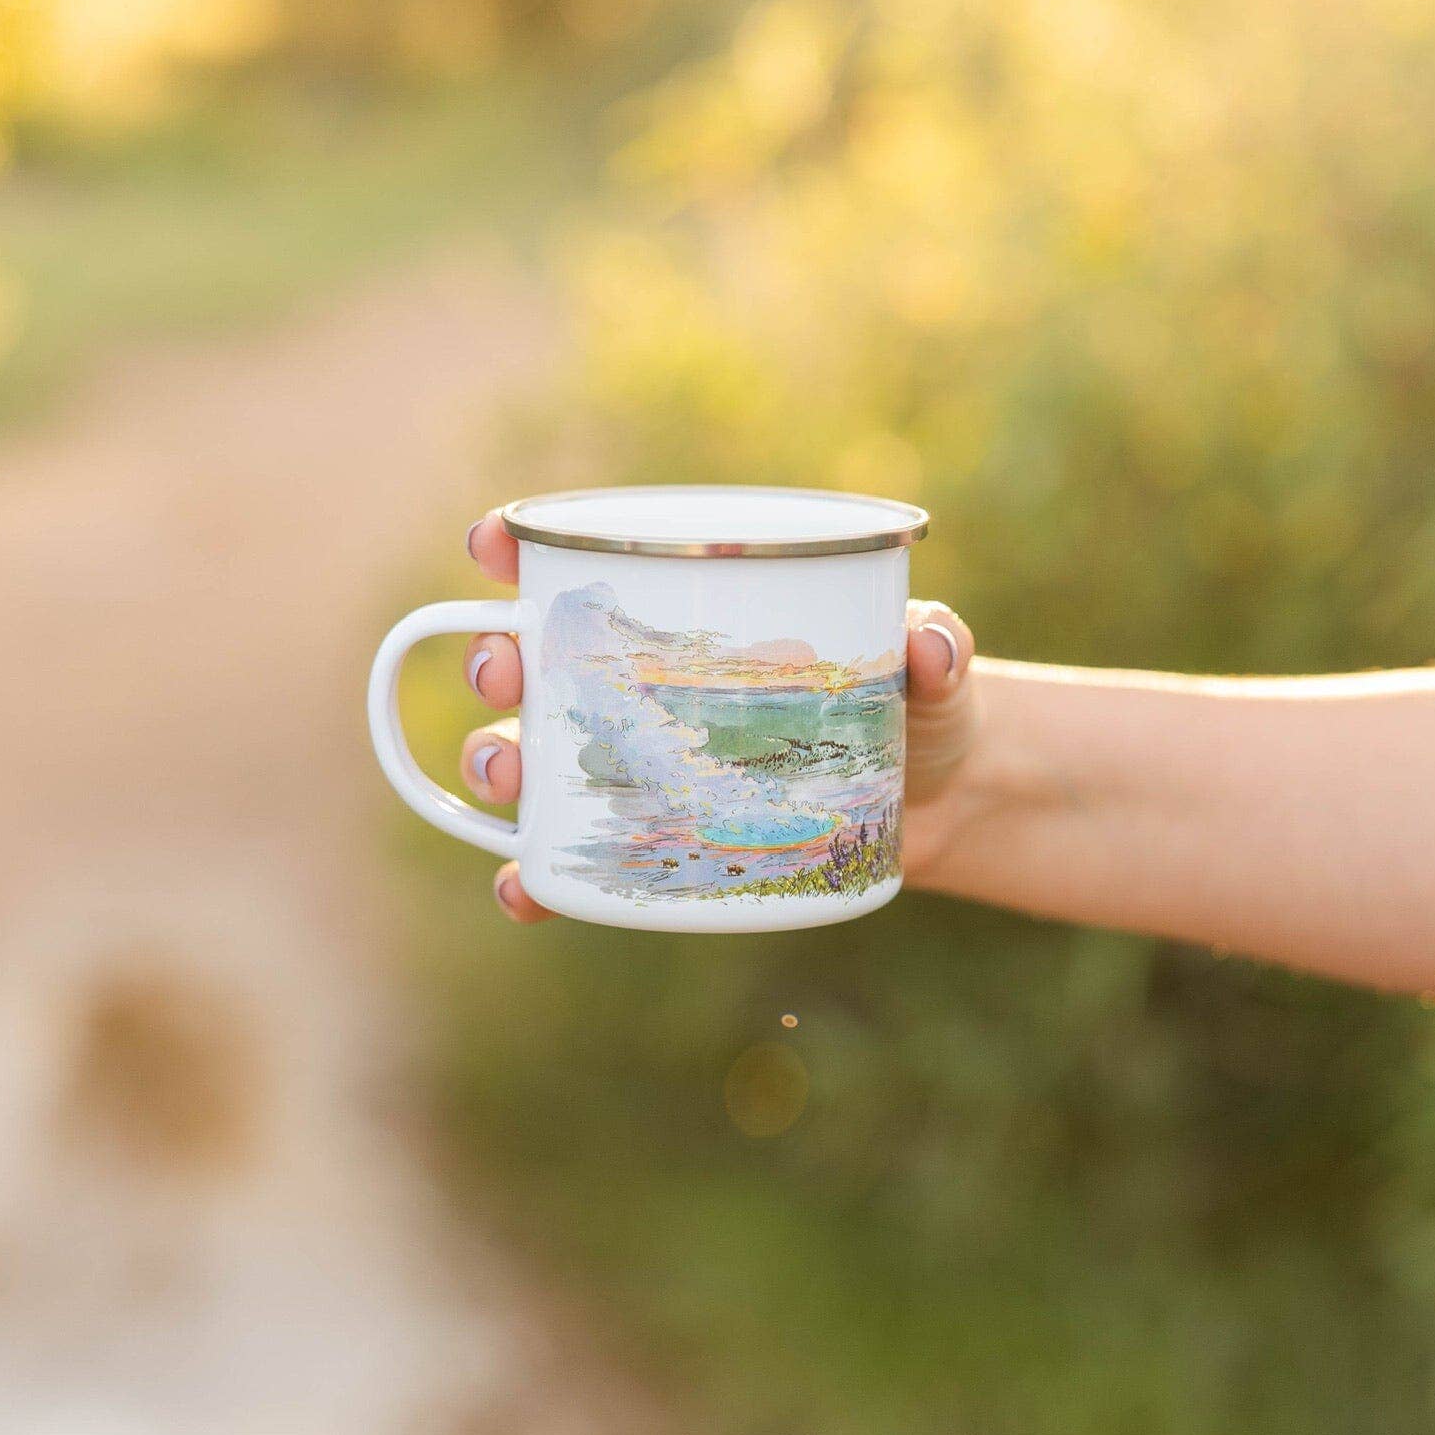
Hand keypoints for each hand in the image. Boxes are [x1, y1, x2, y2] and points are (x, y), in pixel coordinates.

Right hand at [461, 510, 976, 921]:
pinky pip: (571, 863)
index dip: (516, 549)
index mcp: (687, 611)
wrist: (940, 801)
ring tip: (508, 773)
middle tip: (509, 673)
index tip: (494, 546)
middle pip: (532, 662)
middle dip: (496, 659)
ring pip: (531, 760)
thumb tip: (929, 648)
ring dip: (496, 762)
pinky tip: (524, 888)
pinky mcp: (652, 841)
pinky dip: (533, 877)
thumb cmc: (918, 705)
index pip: (579, 566)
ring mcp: (637, 767)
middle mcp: (639, 685)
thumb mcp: (932, 668)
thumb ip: (937, 647)